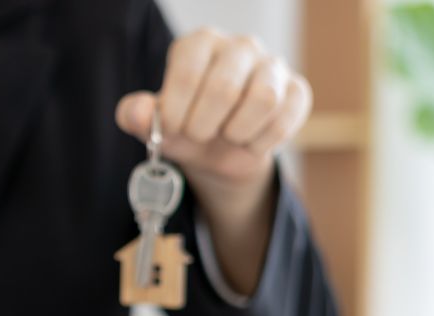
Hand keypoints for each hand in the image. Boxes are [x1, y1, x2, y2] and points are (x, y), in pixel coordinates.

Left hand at [116, 28, 311, 185]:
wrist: (219, 153)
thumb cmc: (185, 127)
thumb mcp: (155, 124)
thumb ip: (136, 115)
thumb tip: (138, 113)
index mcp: (199, 43)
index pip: (187, 72)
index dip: (177, 111)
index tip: (172, 129)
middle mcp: (239, 46)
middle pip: (224, 88)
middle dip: (204, 126)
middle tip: (198, 135)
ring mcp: (272, 65)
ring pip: (263, 99)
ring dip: (237, 133)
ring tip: (226, 136)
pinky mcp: (296, 90)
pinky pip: (285, 118)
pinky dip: (261, 142)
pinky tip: (249, 142)